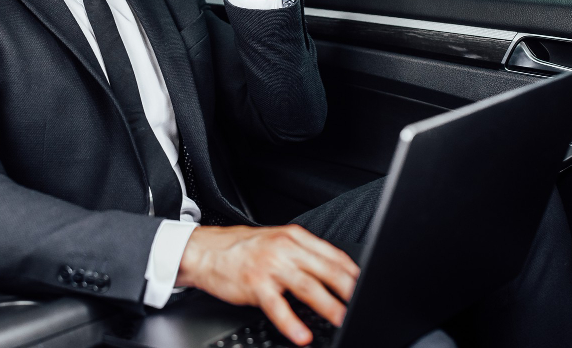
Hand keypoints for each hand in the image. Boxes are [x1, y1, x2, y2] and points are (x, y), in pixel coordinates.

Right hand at [176, 224, 359, 345]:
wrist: (205, 251)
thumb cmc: (242, 249)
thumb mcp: (276, 241)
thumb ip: (303, 253)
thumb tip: (333, 272)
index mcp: (293, 237)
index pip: (332, 254)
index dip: (352, 272)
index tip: (365, 286)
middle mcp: (284, 248)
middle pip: (325, 270)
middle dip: (348, 290)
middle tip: (362, 304)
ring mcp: (270, 266)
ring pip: (307, 286)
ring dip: (328, 305)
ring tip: (342, 319)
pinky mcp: (254, 284)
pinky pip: (277, 306)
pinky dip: (291, 322)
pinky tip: (302, 334)